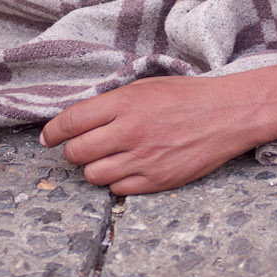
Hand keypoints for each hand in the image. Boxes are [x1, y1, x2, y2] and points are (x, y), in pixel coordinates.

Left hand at [40, 73, 265, 193]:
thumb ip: (112, 103)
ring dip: (93, 169)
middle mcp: (129, 132)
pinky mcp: (157, 179)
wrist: (228, 114)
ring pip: (93, 175)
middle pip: (77, 153)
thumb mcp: (145, 86)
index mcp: (124, 103)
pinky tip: (126, 170)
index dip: (53, 132)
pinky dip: (116, 182)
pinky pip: (118, 189)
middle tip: (81, 149)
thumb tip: (79, 120)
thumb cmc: (187, 97)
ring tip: (106, 160)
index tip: (48, 138)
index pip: (71, 122)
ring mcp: (143, 159)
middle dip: (73, 152)